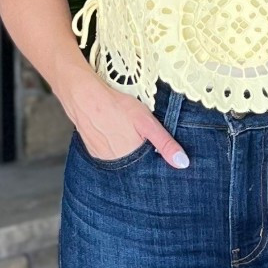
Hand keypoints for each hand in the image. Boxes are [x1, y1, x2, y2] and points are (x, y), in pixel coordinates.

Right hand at [70, 79, 187, 166]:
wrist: (84, 97)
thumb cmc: (117, 106)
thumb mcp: (147, 122)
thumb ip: (165, 144)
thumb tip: (183, 163)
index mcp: (133, 159)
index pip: (150, 170)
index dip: (156, 161)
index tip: (158, 154)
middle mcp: (117, 165)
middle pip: (136, 166)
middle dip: (142, 157)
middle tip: (139, 138)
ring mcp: (104, 160)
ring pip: (122, 162)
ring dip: (128, 154)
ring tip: (126, 135)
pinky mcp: (94, 153)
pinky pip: (110, 157)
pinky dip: (115, 150)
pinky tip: (115, 135)